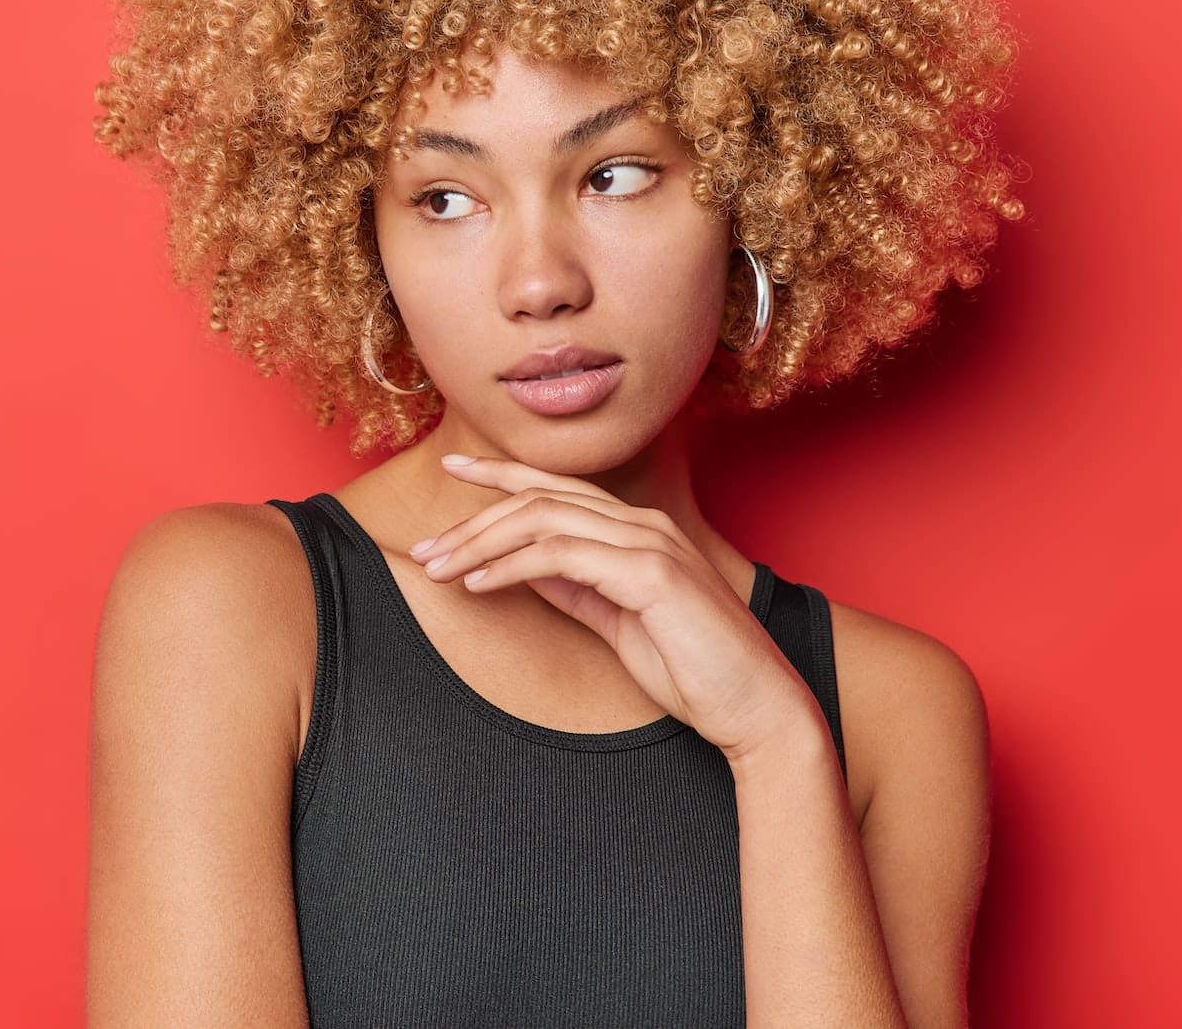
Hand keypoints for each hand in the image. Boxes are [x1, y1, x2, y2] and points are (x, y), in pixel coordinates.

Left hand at [408, 453, 819, 761]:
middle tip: (424, 551)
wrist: (756, 709)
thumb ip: (574, 588)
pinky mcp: (651, 573)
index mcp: (638, 531)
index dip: (499, 474)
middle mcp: (643, 525)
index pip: (555, 487)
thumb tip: (520, 567)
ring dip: (480, 542)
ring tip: (439, 569)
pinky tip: (480, 584)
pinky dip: (513, 566)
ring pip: (543, 519)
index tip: (451, 472)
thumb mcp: (616, 621)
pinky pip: (562, 556)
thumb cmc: (692, 670)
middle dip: (473, 521)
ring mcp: (649, 544)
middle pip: (538, 499)